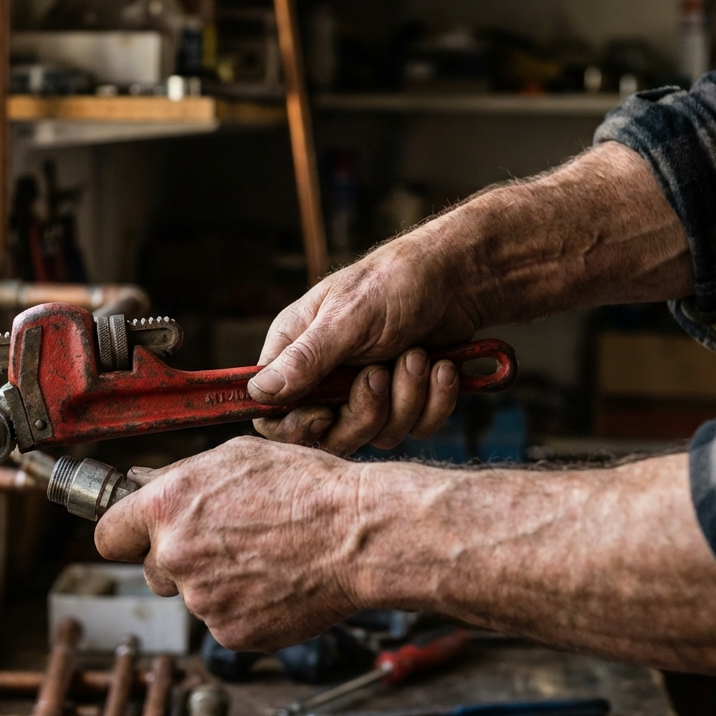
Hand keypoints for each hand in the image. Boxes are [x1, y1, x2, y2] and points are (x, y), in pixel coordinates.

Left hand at [94, 436, 367, 649]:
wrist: (358, 534)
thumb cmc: (307, 487)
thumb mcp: (237, 457)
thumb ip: (181, 476)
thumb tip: (142, 484)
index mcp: (169, 507)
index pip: (109, 535)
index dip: (127, 534)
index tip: (138, 536)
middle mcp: (177, 555)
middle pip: (153, 570)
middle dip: (179, 559)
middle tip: (226, 541)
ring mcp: (203, 601)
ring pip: (193, 596)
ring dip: (216, 582)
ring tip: (263, 556)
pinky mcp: (231, 633)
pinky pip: (223, 621)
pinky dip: (244, 607)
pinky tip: (275, 580)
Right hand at [251, 232, 481, 454]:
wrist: (458, 280)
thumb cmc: (395, 283)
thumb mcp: (348, 318)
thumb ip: (306, 358)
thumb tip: (257, 393)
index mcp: (296, 351)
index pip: (271, 413)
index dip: (294, 427)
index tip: (324, 416)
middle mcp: (326, 377)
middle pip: (328, 435)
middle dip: (364, 411)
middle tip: (381, 372)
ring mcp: (366, 392)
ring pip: (377, 435)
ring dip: (406, 398)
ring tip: (418, 355)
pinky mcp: (404, 401)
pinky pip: (415, 429)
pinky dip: (434, 401)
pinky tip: (441, 367)